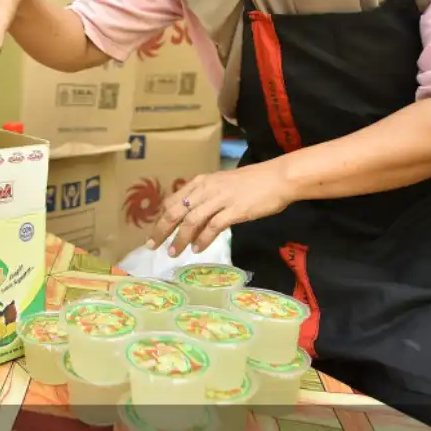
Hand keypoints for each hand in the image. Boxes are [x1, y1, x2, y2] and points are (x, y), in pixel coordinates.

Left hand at [146, 161, 296, 256]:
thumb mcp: (222, 185)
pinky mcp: (234, 211)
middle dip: (161, 229)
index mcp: (201, 181)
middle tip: (152, 246)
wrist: (278, 178)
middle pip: (176, 211)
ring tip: (173, 252)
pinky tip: (197, 249)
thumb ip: (206, 198)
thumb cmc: (252, 182)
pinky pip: (212, 227)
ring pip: (191, 221)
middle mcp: (206, 188)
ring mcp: (220, 199)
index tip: (154, 231)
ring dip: (179, 239)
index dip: (161, 217)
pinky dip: (202, 240)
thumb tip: (192, 219)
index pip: (172, 200)